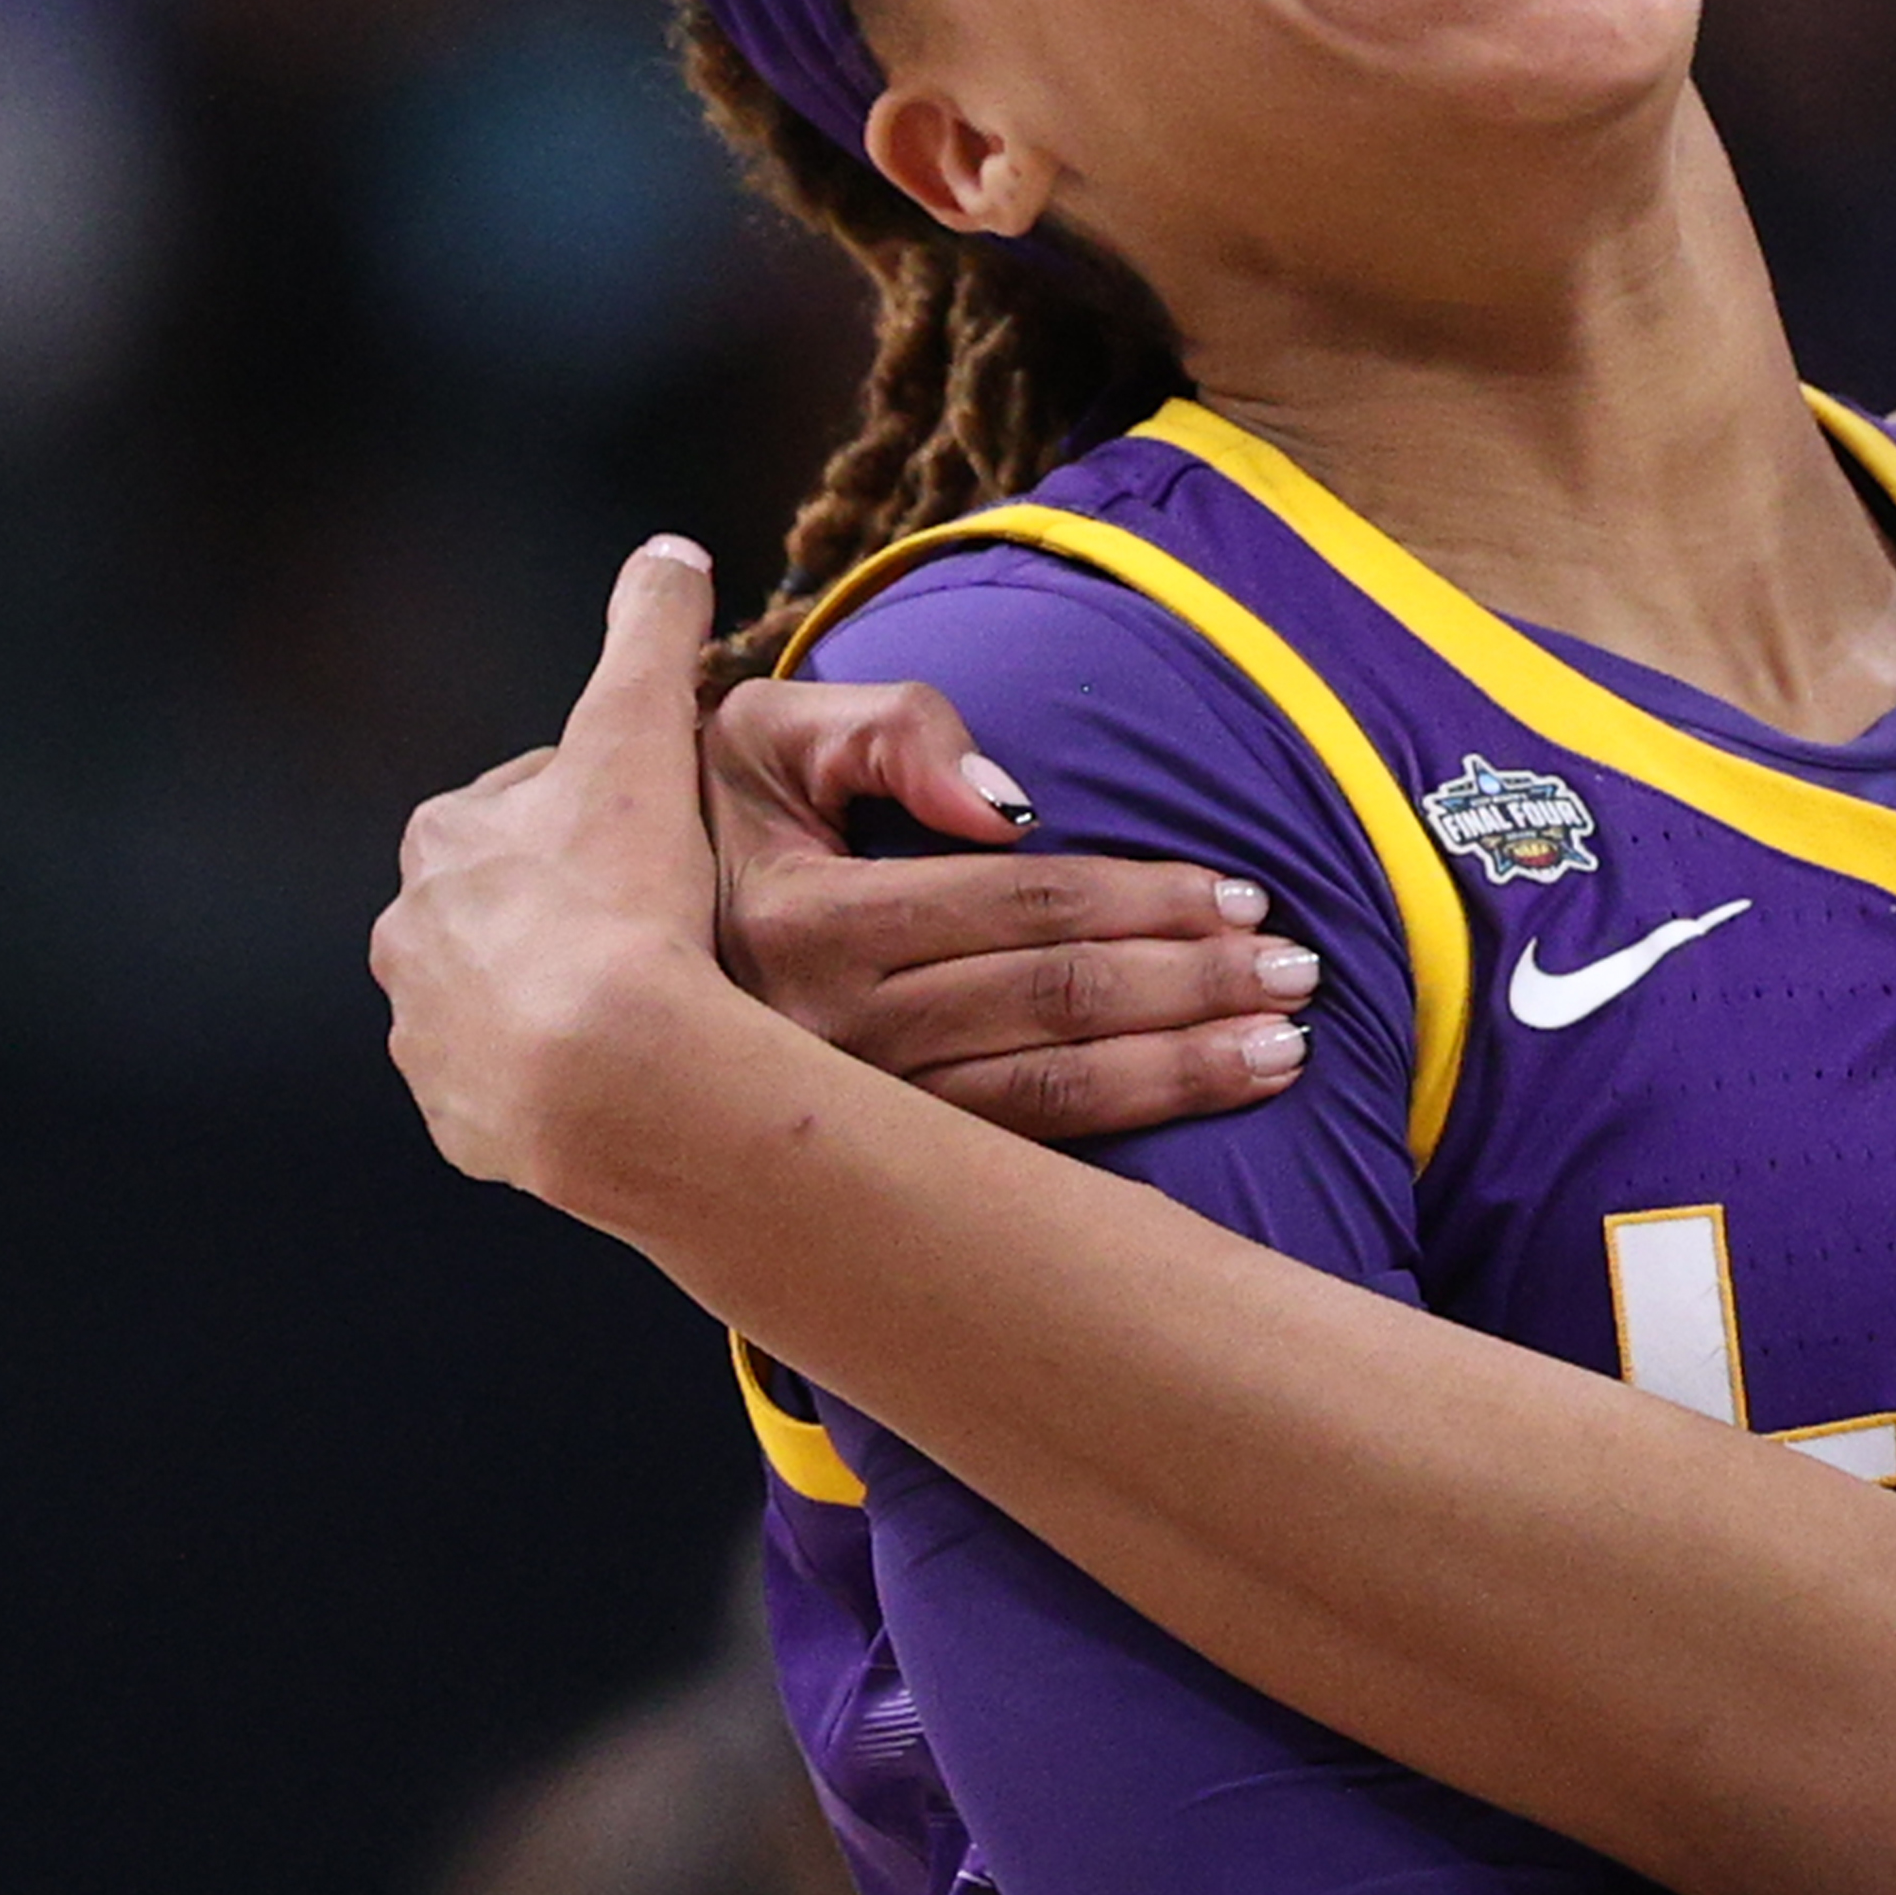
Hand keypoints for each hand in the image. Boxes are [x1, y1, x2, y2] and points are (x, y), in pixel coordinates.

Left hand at [373, 541, 739, 1201]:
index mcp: (446, 838)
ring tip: (649, 1008)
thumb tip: (668, 552)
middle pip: (504, 904)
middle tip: (662, 923)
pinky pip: (509, 1086)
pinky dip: (557, 1076)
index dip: (601, 807)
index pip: (528, 804)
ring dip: (559, 996)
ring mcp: (432, 1034)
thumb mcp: (644, 739)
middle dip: (568, 907)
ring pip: (502, 997)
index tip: (660, 829)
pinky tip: (624, 1074)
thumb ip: (650, 639)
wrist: (607, 1070)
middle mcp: (412, 934)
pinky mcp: (461, 1118)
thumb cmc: (622, 897)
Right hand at [706, 675, 1310, 1140]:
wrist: (595, 962)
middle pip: (1051, 1003)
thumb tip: (1008, 804)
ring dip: (1180, 1071)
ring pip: (1046, 1099)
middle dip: (1190, 986)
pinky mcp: (864, 1167)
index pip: (1017, 903)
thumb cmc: (706, 823)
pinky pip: (1013, 1164)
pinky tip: (1205, 1115)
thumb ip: (888, 727)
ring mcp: (845, 1114)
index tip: (1242, 892)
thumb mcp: (764, 734)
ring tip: (1287, 1047)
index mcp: (799, 920)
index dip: (1141, 897)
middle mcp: (820, 1033)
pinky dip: (1125, 1135)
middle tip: (1300, 972)